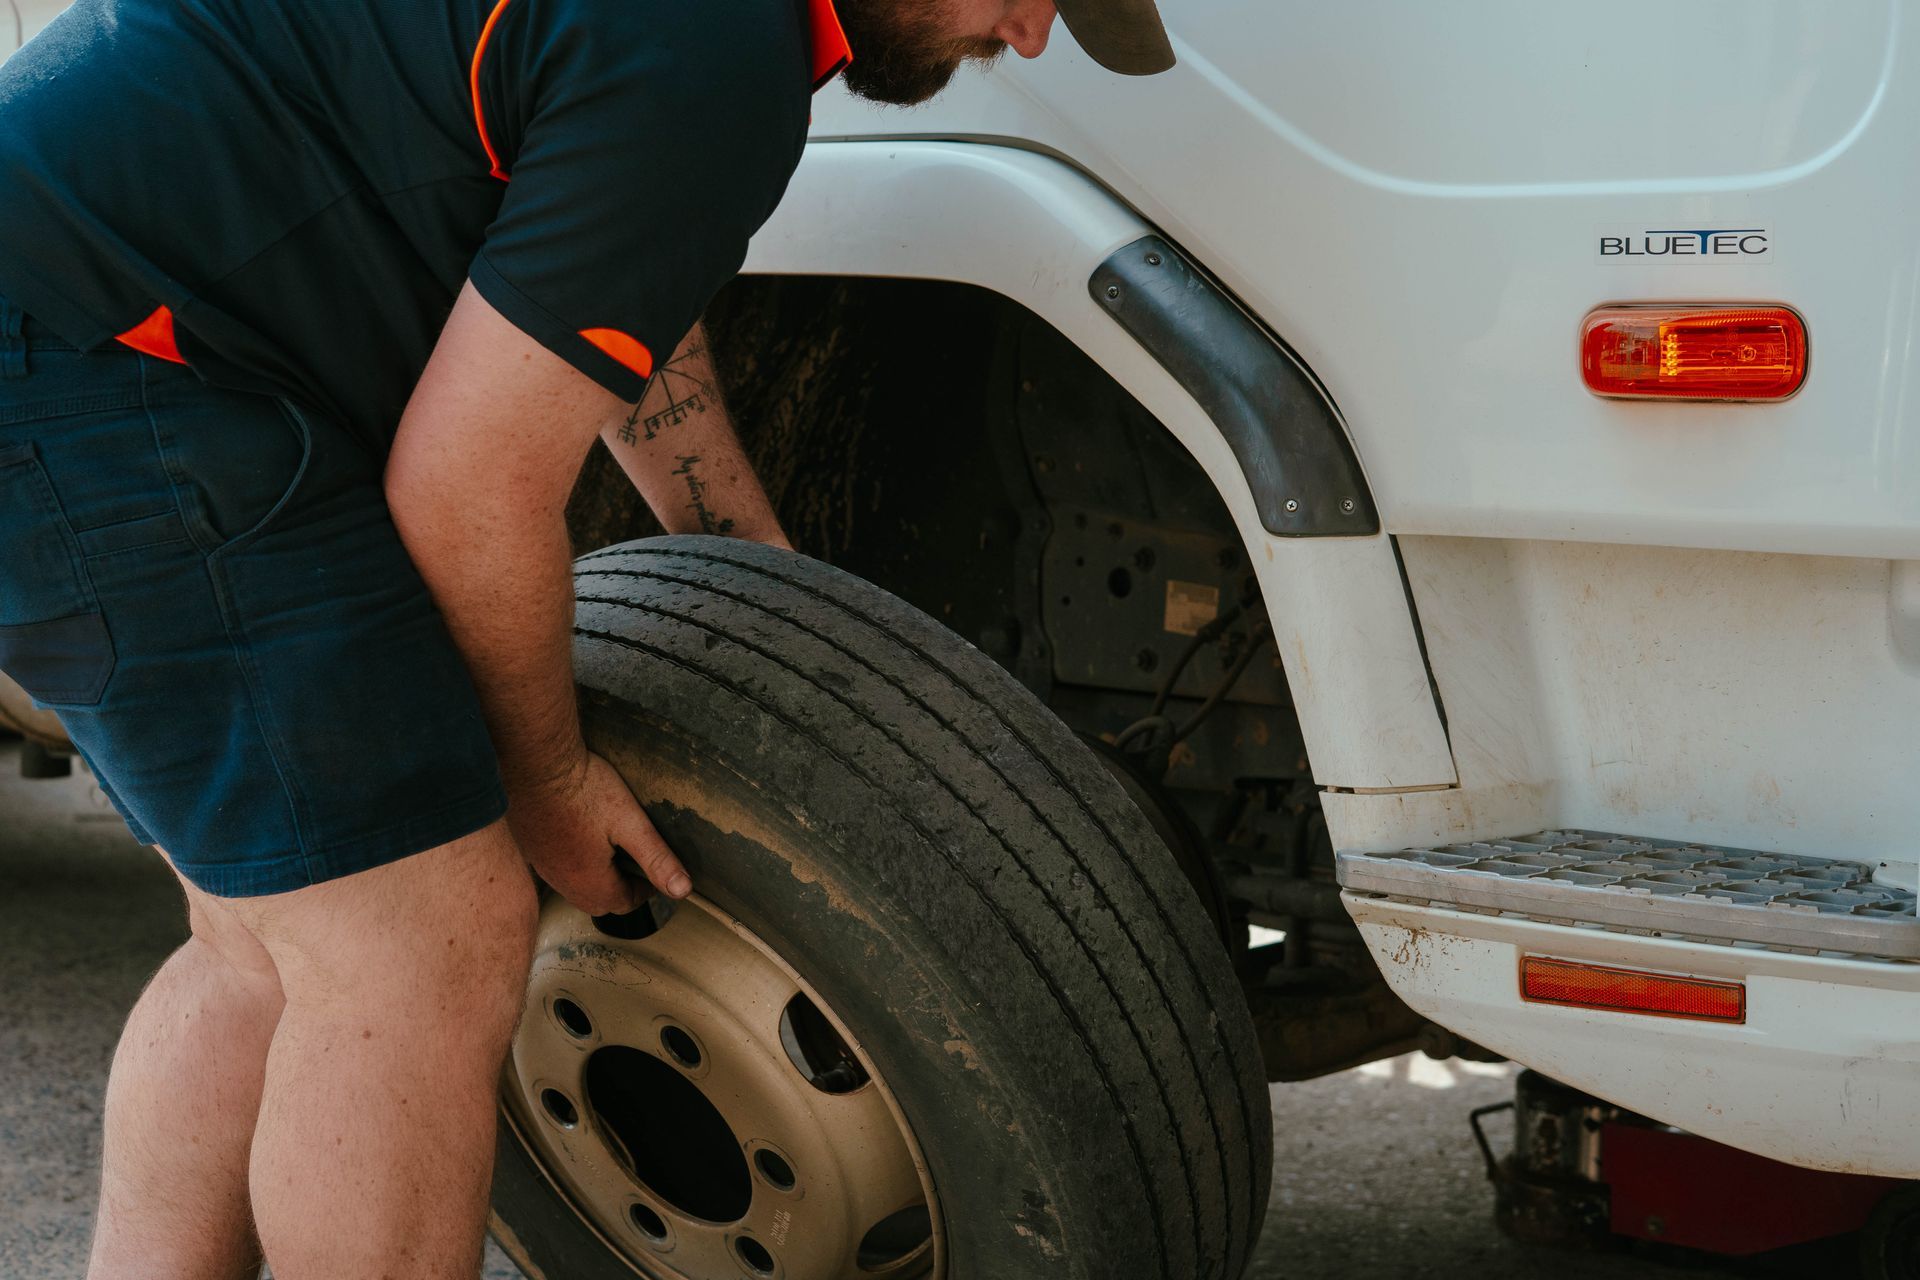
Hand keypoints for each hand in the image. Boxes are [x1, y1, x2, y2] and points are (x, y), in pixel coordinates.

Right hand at [508, 749, 690, 914]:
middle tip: (635, 864)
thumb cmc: (584, 789)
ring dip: (596, 879)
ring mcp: (542, 866)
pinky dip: (574, 865)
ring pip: (575, 888)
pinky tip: (580, 838)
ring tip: (612, 852)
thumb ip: (657, 858)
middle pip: (598, 902)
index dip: (644, 891)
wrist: (536, 763)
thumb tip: (682, 889)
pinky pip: (556, 870)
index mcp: (590, 881)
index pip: (624, 904)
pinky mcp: (530, 849)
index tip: (653, 874)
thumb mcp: (631, 823)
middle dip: (621, 890)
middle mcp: (562, 881)